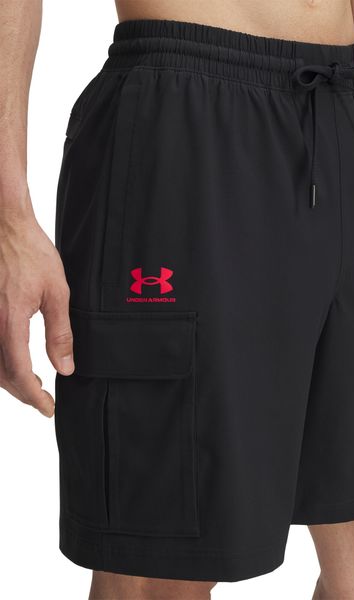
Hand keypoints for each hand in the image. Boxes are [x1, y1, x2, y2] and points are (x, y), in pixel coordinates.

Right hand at [0, 199, 73, 416]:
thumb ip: (60, 333)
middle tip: (42, 397)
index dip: (33, 397)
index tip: (47, 407)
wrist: (3, 223)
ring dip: (7, 378)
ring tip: (30, 382)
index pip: (18, 374)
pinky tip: (11, 359)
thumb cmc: (30, 251)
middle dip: (21, 392)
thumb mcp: (57, 292)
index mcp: (8, 321)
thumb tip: (65, 368)